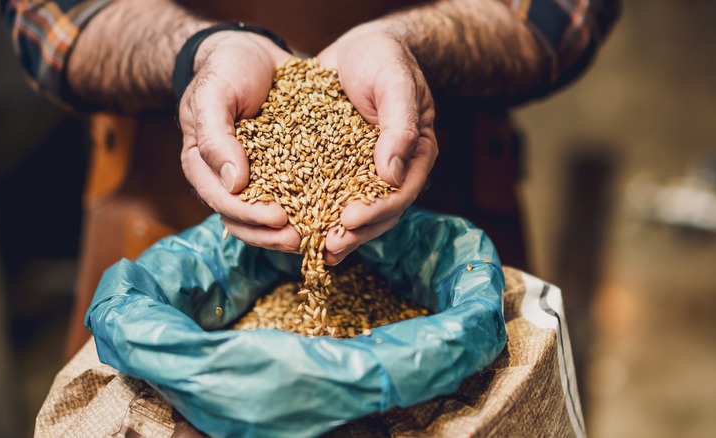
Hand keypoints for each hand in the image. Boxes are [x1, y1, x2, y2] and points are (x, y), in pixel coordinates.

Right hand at [180, 31, 300, 251]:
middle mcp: (228, 179)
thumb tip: (233, 183)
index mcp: (204, 167)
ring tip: (318, 237)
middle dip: (272, 235)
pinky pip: (294, 196)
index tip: (279, 218)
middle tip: (302, 240)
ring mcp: (255, 177)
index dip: (250, 215)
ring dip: (291, 231)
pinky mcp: (282, 170)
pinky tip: (332, 216)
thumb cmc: (225, 70)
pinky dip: (309, 210)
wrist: (251, 52)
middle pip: (245, 221)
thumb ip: (215, 137)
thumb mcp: (213, 95)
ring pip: (269, 218)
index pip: (223, 203)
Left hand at [317, 23, 437, 264]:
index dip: (377, 212)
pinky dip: (319, 212)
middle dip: (355, 234)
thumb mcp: (395, 82)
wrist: (360, 46)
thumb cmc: (384, 58)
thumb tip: (392, 174)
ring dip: (338, 233)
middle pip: (380, 212)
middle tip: (327, 248)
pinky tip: (299, 227)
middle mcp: (394, 168)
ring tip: (315, 251)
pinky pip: (333, 194)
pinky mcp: (341, 166)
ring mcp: (367, 170)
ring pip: (357, 210)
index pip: (401, 193)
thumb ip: (398, 125)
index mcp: (415, 153)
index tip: (349, 221)